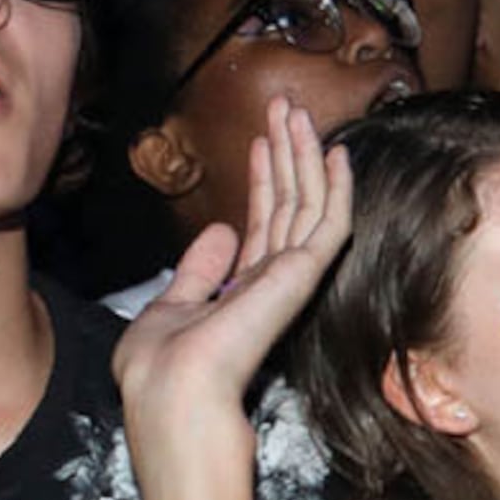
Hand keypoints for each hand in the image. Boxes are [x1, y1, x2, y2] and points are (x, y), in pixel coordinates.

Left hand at [116, 98, 355, 422]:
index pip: (264, 224)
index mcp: (244, 290)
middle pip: (290, 206)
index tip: (260, 140)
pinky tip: (337, 154)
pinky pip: (330, 224)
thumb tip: (219, 232)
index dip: (263, 179)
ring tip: (299, 112)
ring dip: (305, 155)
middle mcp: (273, 282)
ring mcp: (292, 279)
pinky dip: (337, 187)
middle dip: (287, 154)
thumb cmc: (162, 367)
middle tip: (286, 107)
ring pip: (309, 205)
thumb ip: (199, 270)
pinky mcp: (303, 277)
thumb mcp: (170, 306)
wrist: (172, 393)